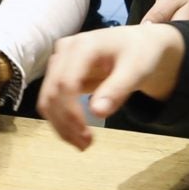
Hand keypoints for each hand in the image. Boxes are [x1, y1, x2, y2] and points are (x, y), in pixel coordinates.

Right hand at [38, 24, 183, 148]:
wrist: (140, 43)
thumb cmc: (140, 53)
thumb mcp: (136, 70)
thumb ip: (117, 89)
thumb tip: (97, 112)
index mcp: (83, 46)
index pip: (66, 83)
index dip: (72, 112)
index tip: (87, 135)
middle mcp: (65, 51)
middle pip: (52, 93)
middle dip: (65, 123)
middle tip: (86, 146)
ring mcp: (60, 62)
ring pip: (48, 99)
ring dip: (60, 125)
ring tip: (82, 144)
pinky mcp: (60, 73)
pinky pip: (53, 100)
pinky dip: (61, 119)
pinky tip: (76, 133)